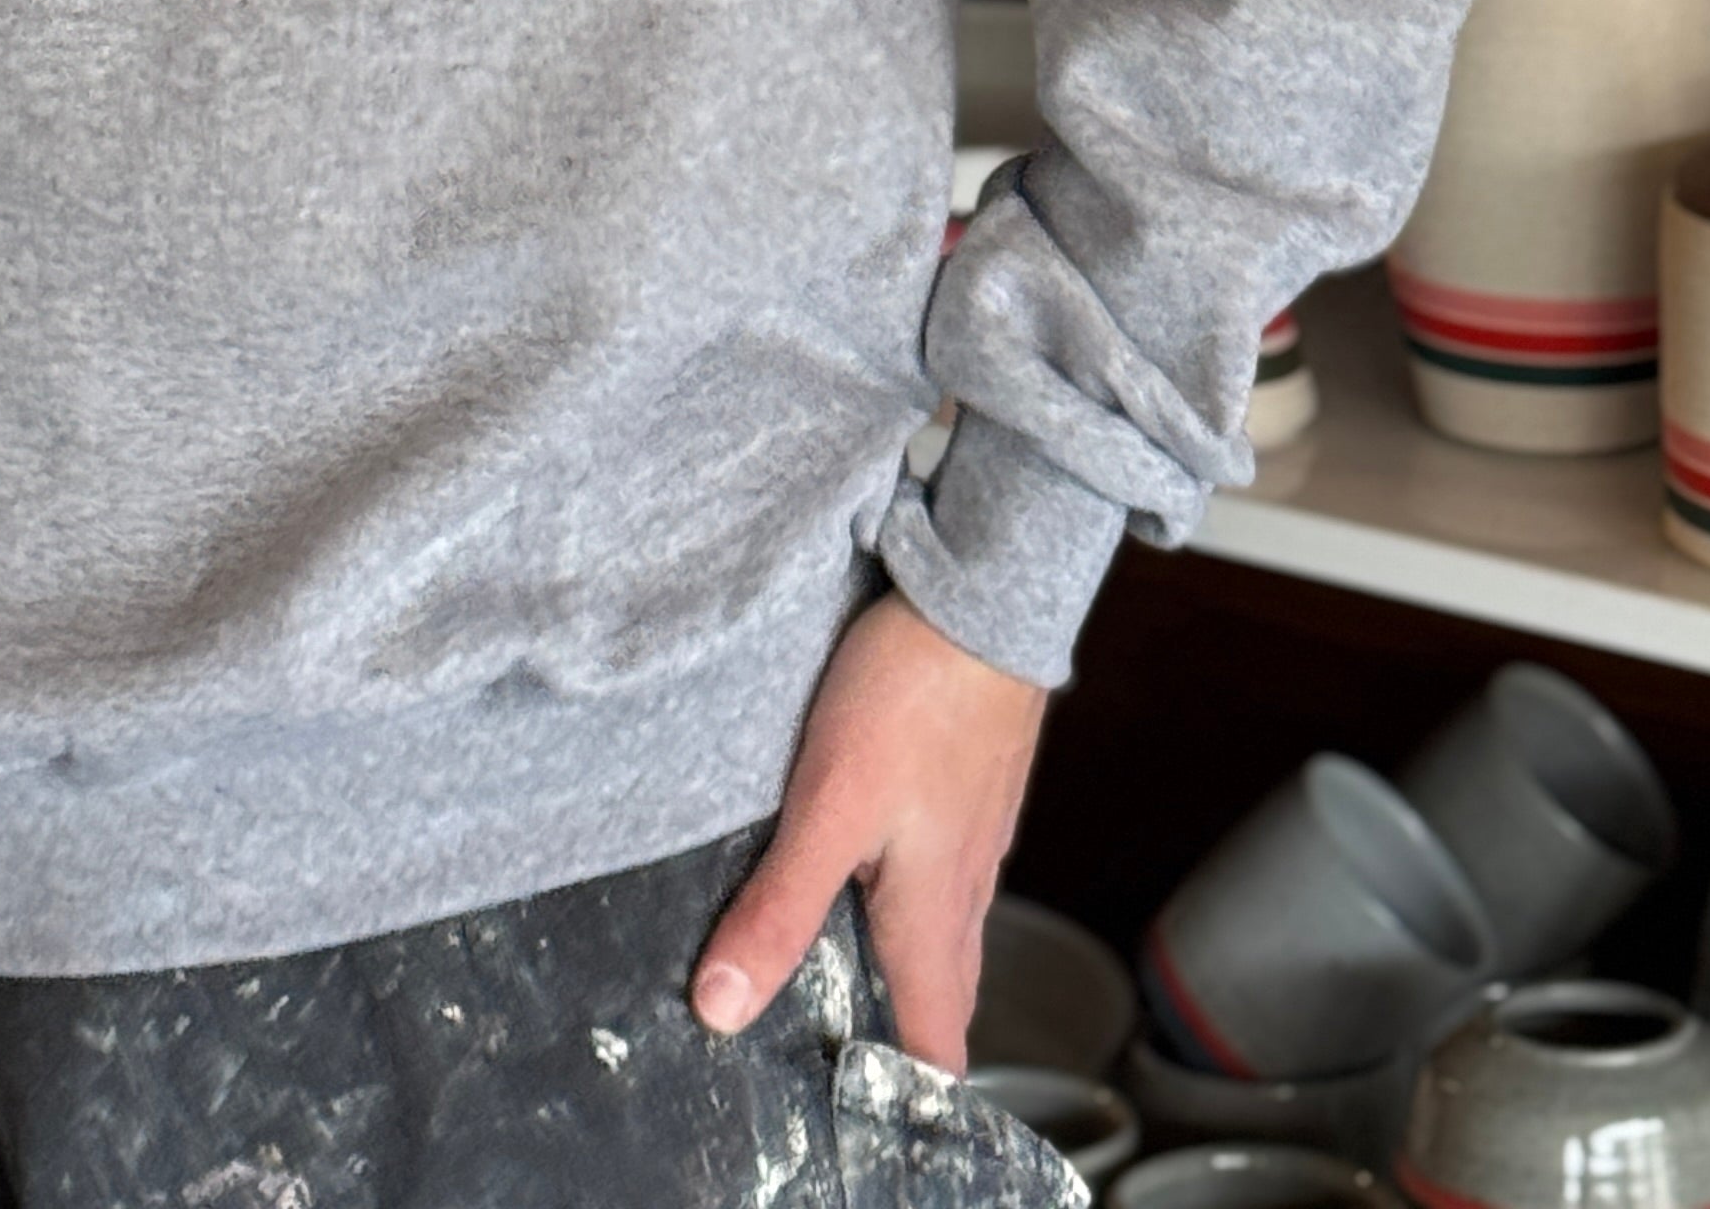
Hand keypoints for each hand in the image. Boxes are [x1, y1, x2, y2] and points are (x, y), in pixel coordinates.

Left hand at [691, 590, 1048, 1068]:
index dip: (909, 1090)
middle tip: (856, 1056)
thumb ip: (780, 906)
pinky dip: (914, 892)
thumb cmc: (914, 693)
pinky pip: (948, 865)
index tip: (874, 1118)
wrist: (985, 591)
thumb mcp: (828, 805)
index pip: (937, 1039)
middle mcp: (968, 882)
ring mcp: (978, 828)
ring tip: (854, 973)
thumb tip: (724, 1009)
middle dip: (908, 1032)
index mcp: (934, 911)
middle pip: (943, 988)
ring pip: (945, 924)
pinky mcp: (974, 781)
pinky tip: (876, 862)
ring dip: (909, 960)